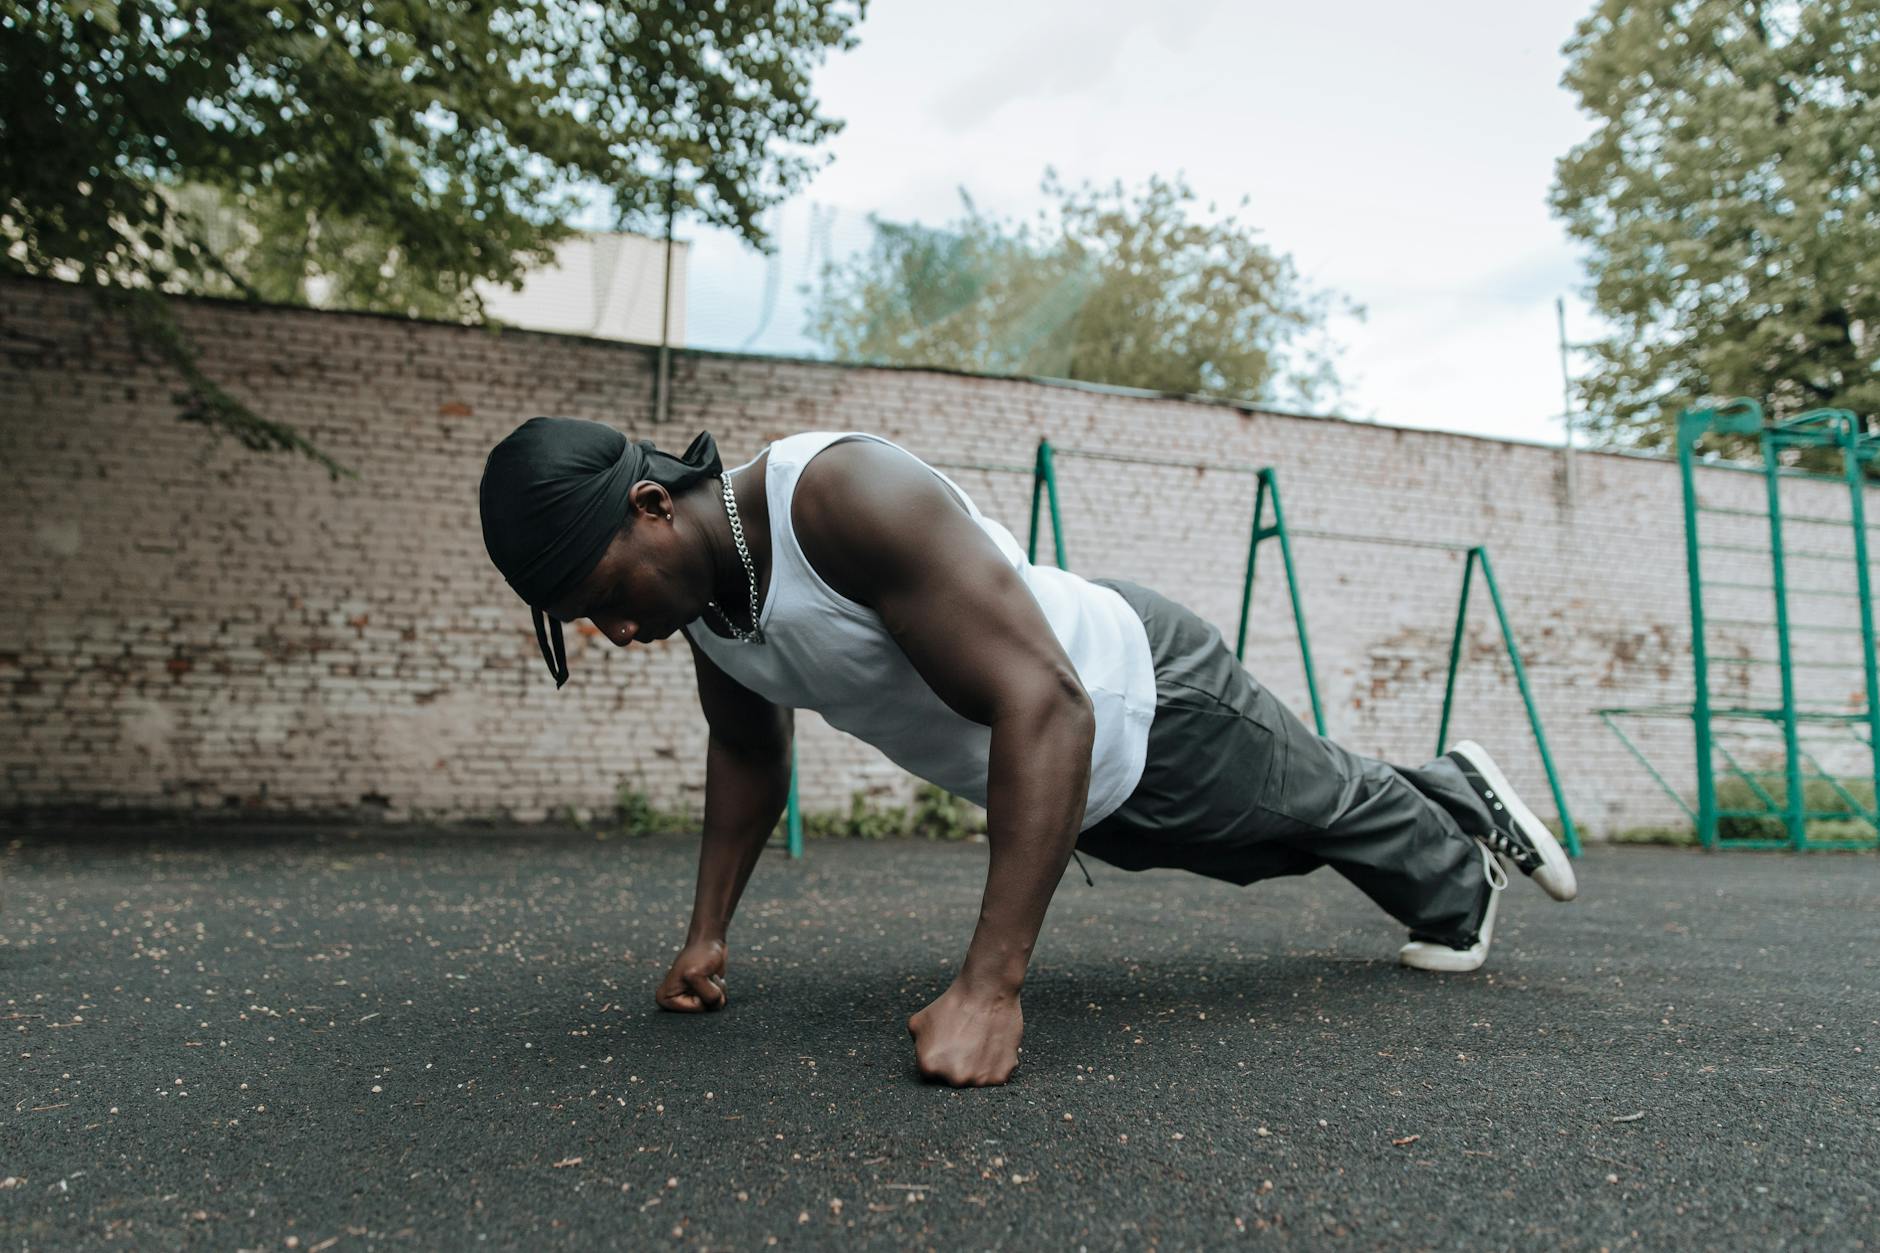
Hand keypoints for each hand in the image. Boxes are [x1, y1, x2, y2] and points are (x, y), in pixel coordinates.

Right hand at [655, 937, 728, 1012]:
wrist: (709, 941)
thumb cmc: (699, 955)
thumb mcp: (697, 976)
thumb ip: (707, 996)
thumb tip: (718, 1004)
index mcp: (665, 1000)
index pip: (694, 1011)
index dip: (702, 995)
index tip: (696, 978)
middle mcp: (674, 1004)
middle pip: (704, 1012)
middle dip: (711, 994)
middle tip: (706, 977)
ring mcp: (689, 1001)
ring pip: (713, 1008)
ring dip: (718, 991)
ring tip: (709, 976)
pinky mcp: (702, 996)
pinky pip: (718, 1003)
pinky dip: (721, 990)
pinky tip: (713, 978)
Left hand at [907, 979, 1022, 1086]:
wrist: (985, 992)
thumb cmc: (952, 1004)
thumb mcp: (917, 1022)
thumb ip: (917, 1046)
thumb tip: (922, 1055)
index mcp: (929, 1067)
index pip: (932, 1073)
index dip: (939, 1057)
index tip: (948, 1045)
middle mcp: (953, 1078)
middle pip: (954, 1080)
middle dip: (957, 1065)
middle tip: (965, 1043)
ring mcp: (978, 1080)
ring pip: (976, 1081)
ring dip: (977, 1068)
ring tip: (980, 1043)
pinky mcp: (1001, 1075)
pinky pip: (995, 1077)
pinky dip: (995, 1066)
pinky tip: (992, 1046)